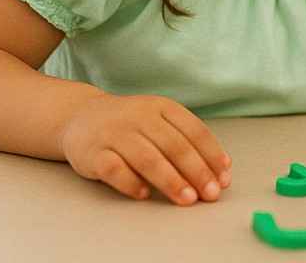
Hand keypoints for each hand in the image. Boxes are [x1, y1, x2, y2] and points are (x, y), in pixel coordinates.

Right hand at [60, 93, 231, 204]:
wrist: (81, 116)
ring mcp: (115, 133)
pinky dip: (130, 182)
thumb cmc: (131, 124)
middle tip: (211, 193)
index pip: (194, 131)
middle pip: (175, 146)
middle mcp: (140, 116)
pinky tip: (144, 195)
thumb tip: (216, 172)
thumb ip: (185, 141)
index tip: (224, 177)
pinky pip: (114, 169)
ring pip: (148, 158)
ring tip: (187, 199)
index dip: (212, 155)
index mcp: (163, 107)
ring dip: (171, 180)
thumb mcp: (159, 121)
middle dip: (197, 172)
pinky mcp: (92, 153)